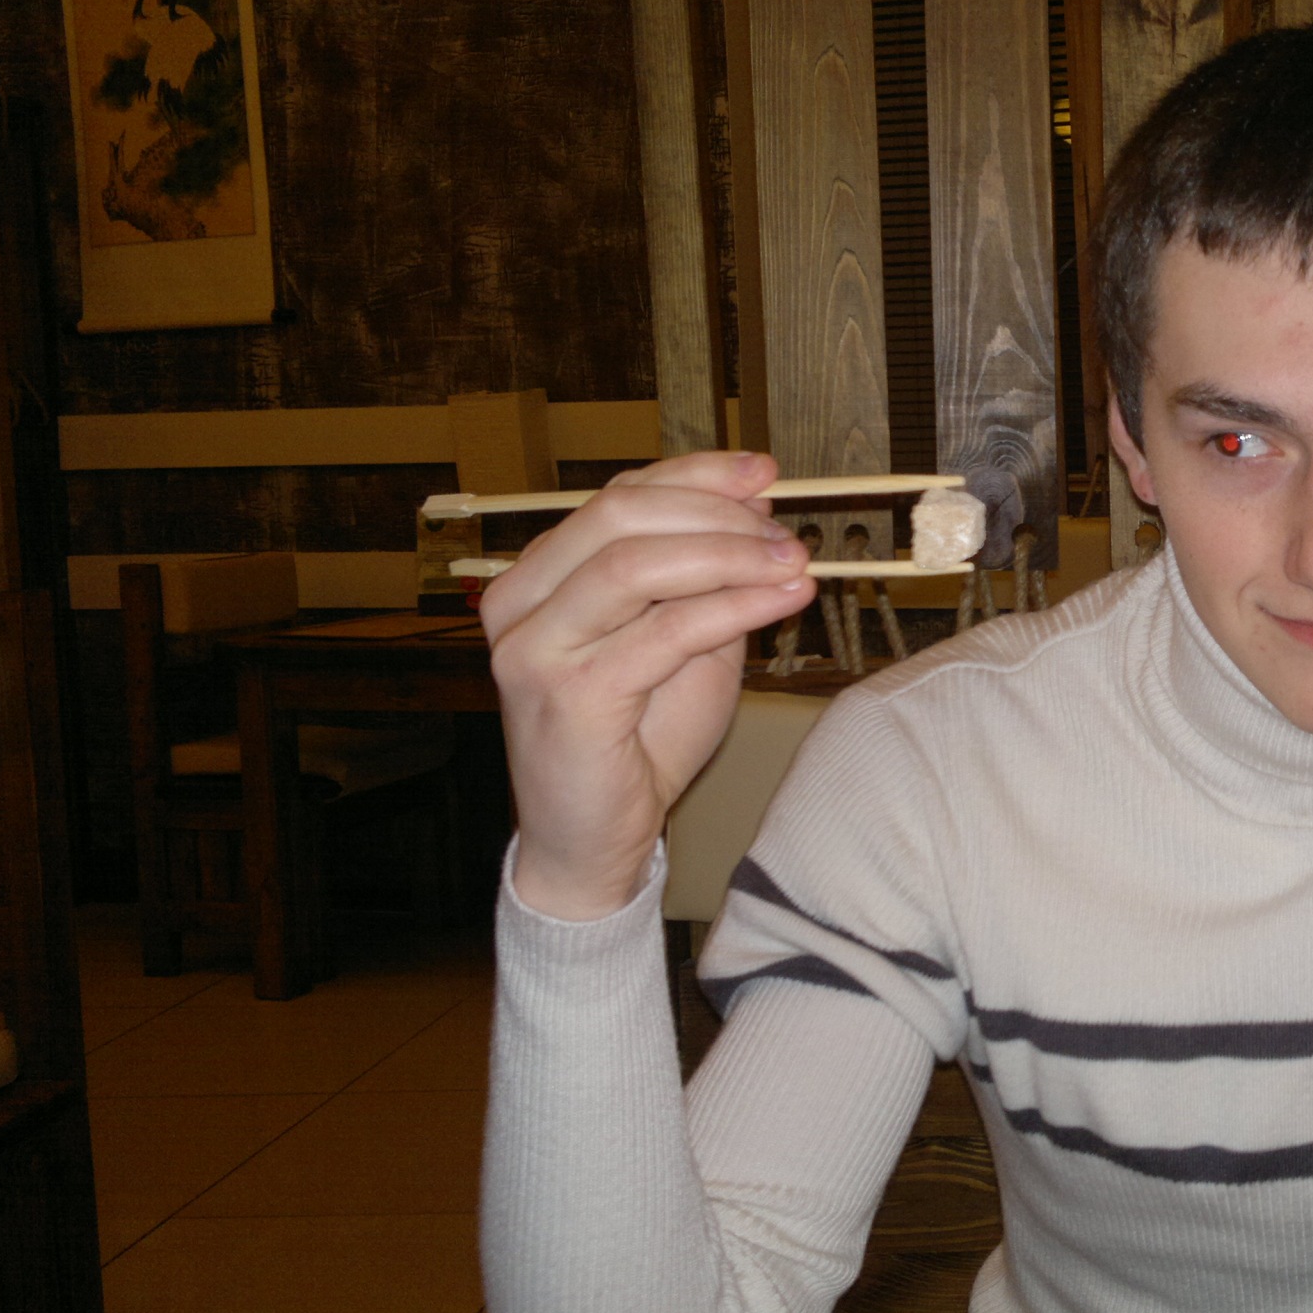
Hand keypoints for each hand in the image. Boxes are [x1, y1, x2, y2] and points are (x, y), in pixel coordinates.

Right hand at [481, 452, 816, 920]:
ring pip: (636, 565)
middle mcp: (519, 602)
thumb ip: (706, 578)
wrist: (594, 839)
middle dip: (715, 514)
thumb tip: (757, 508)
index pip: (618, 497)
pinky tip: (780, 603)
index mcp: (539, 577)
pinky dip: (731, 608)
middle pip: (620, 516)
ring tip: (792, 565)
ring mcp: (534, 647)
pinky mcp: (566, 693)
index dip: (695, 475)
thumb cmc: (638, 740)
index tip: (764, 473)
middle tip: (784, 534)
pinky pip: (662, 631)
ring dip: (729, 556)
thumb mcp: (683, 640)